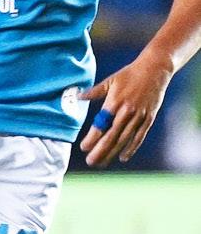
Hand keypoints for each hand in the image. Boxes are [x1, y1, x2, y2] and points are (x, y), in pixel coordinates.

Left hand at [80, 51, 174, 166]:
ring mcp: (139, 116)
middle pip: (112, 136)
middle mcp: (127, 112)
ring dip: (113, 152)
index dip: (92, 138)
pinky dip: (132, 148)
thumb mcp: (110, 81)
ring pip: (124, 139)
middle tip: (90, 161)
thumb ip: (94, 92)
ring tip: (102, 163)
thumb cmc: (129, 75)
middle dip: (101, 150)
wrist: (155, 70)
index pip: (101, 124)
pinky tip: (123, 157)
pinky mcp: (149, 118)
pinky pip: (139, 136)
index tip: (83, 148)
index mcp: (115, 102)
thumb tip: (77, 96)